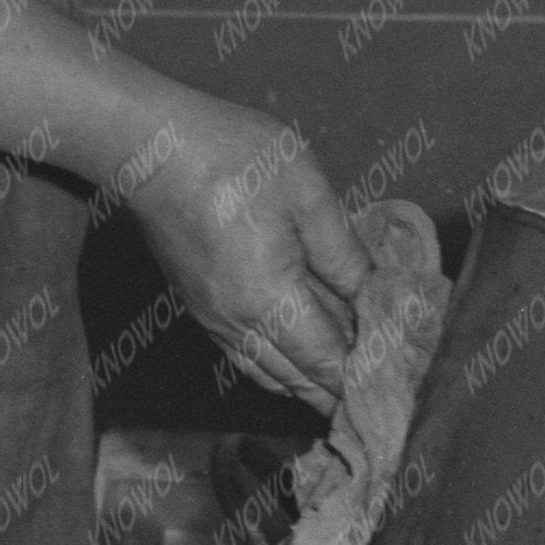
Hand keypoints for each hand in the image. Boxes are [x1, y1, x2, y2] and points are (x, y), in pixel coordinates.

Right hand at [105, 95, 370, 407]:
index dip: (360, 377)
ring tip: (343, 393)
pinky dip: (276, 369)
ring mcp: (212, 317)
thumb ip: (342, 251)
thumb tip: (371, 293)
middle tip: (378, 400)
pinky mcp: (199, 304)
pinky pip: (243, 356)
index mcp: (268, 298)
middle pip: (295, 377)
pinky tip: (296, 363)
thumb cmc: (231, 156)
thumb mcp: (306, 193)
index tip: (394, 386)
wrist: (150, 144)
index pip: (325, 358)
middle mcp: (236, 322)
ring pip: (266, 372)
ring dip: (306, 387)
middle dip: (336, 393)